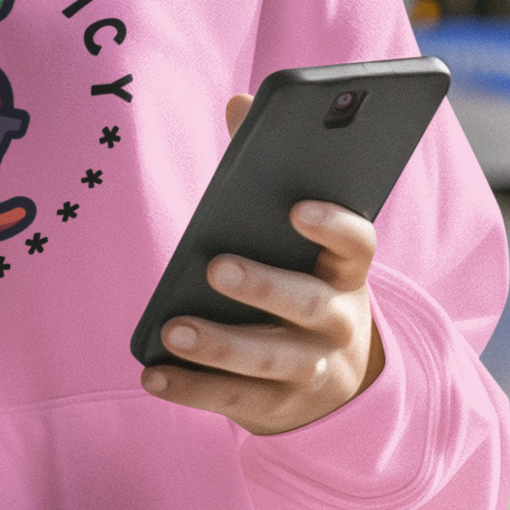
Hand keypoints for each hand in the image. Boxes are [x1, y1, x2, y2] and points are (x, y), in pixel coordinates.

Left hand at [140, 94, 384, 435]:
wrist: (332, 383)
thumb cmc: (298, 282)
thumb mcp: (294, 239)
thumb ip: (267, 172)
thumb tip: (238, 101)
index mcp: (346, 273)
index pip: (357, 247)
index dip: (335, 226)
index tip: (298, 206)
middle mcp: (338, 323)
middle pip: (309, 305)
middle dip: (265, 286)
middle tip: (216, 265)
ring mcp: (312, 371)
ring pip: (270, 360)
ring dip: (220, 345)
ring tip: (173, 329)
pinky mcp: (277, 407)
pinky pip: (233, 400)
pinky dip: (190, 389)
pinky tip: (152, 374)